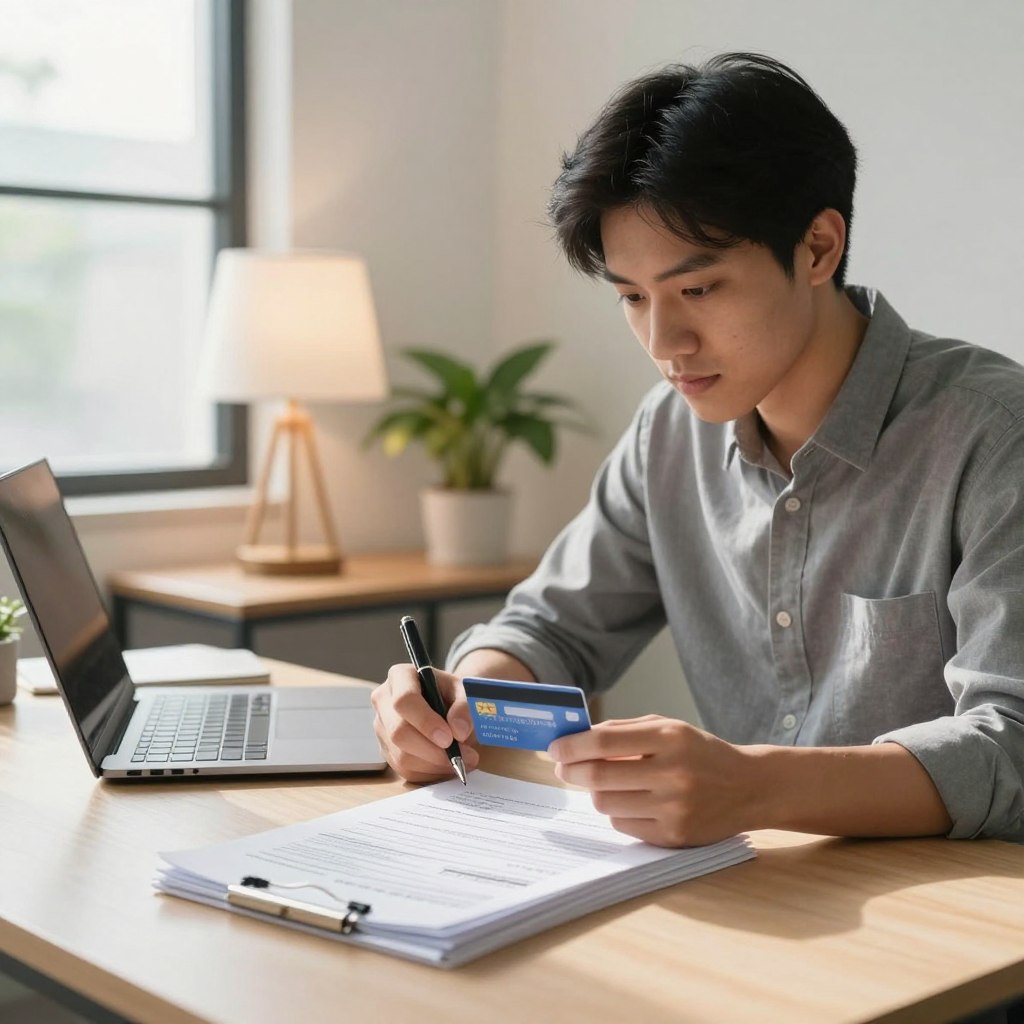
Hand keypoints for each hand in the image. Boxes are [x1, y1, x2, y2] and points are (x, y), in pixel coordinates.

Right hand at [372, 664, 480, 783]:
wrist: (447, 704)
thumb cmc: (452, 694)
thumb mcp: (464, 691)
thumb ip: (464, 707)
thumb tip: (458, 731)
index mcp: (400, 676)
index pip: (404, 701)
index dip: (425, 722)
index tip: (449, 738)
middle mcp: (383, 700)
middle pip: (399, 732)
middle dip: (432, 750)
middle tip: (461, 756)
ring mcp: (381, 726)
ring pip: (401, 756)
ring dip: (434, 764)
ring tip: (462, 761)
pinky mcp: (385, 749)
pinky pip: (404, 770)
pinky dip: (429, 772)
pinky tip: (447, 765)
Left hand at [548, 715, 756, 846]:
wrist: (750, 787)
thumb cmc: (700, 752)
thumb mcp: (669, 728)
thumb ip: (623, 731)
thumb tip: (575, 739)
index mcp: (670, 738)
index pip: (604, 741)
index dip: (572, 745)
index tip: (555, 747)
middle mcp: (673, 773)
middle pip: (599, 777)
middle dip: (572, 771)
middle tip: (562, 767)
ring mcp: (675, 808)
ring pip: (607, 804)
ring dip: (596, 792)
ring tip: (604, 783)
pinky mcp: (675, 836)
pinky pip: (624, 826)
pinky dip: (619, 812)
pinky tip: (632, 801)